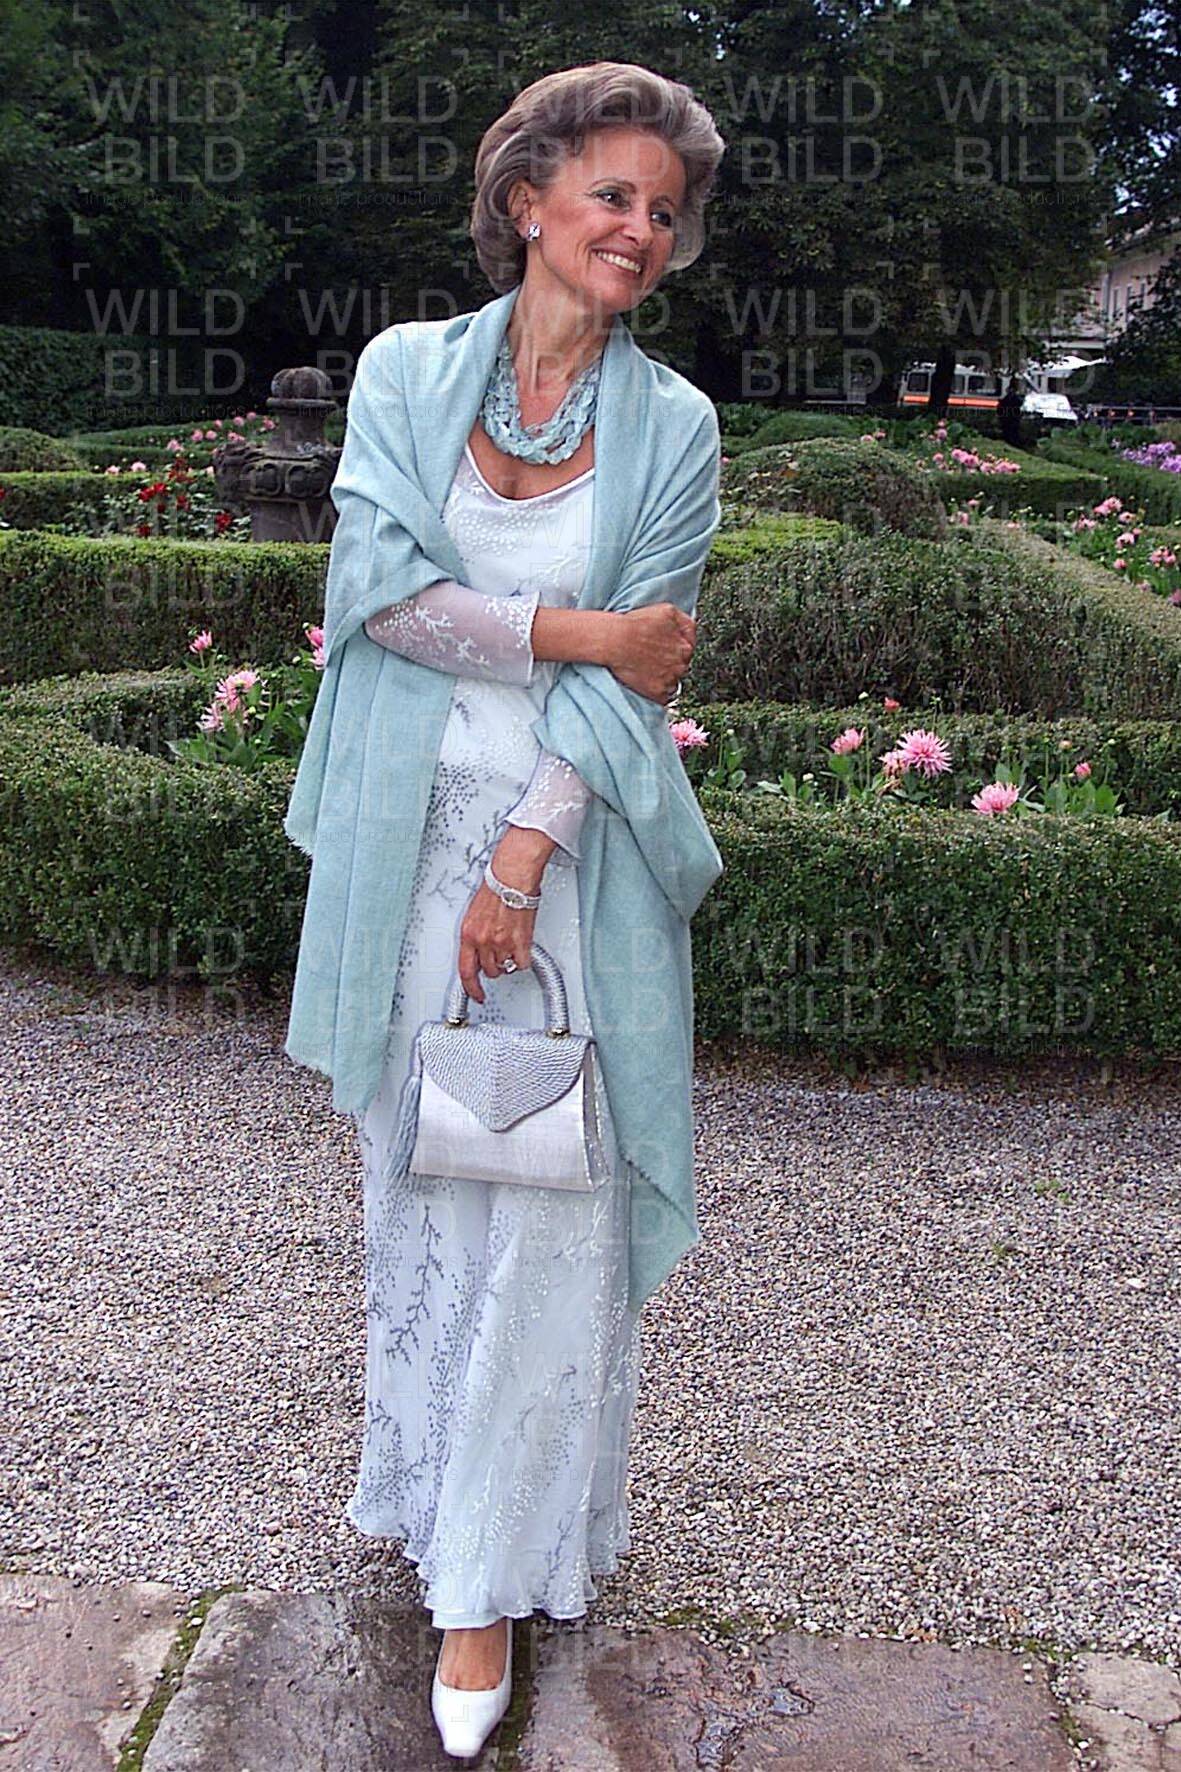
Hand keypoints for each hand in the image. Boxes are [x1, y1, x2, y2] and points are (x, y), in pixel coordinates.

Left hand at [457, 830, 548, 1003]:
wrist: (512, 875)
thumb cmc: (496, 886)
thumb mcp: (475, 912)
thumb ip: (476, 933)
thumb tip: (480, 948)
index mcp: (468, 933)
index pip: (465, 970)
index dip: (470, 987)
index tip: (476, 994)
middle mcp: (483, 941)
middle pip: (489, 971)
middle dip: (494, 966)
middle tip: (500, 955)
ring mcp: (502, 943)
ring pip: (506, 967)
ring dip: (509, 960)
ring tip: (511, 944)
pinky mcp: (520, 942)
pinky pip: (523, 963)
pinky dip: (524, 958)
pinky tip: (523, 947)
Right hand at [606, 602, 695, 705]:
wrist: (616, 641)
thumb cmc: (637, 624)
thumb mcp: (668, 611)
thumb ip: (685, 622)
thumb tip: (691, 630)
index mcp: (686, 644)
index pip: (689, 647)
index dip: (676, 646)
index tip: (666, 646)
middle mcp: (682, 663)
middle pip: (681, 665)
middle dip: (670, 661)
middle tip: (653, 657)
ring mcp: (671, 679)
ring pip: (673, 681)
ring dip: (664, 677)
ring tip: (647, 669)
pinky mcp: (659, 692)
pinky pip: (663, 696)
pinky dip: (657, 691)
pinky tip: (646, 681)